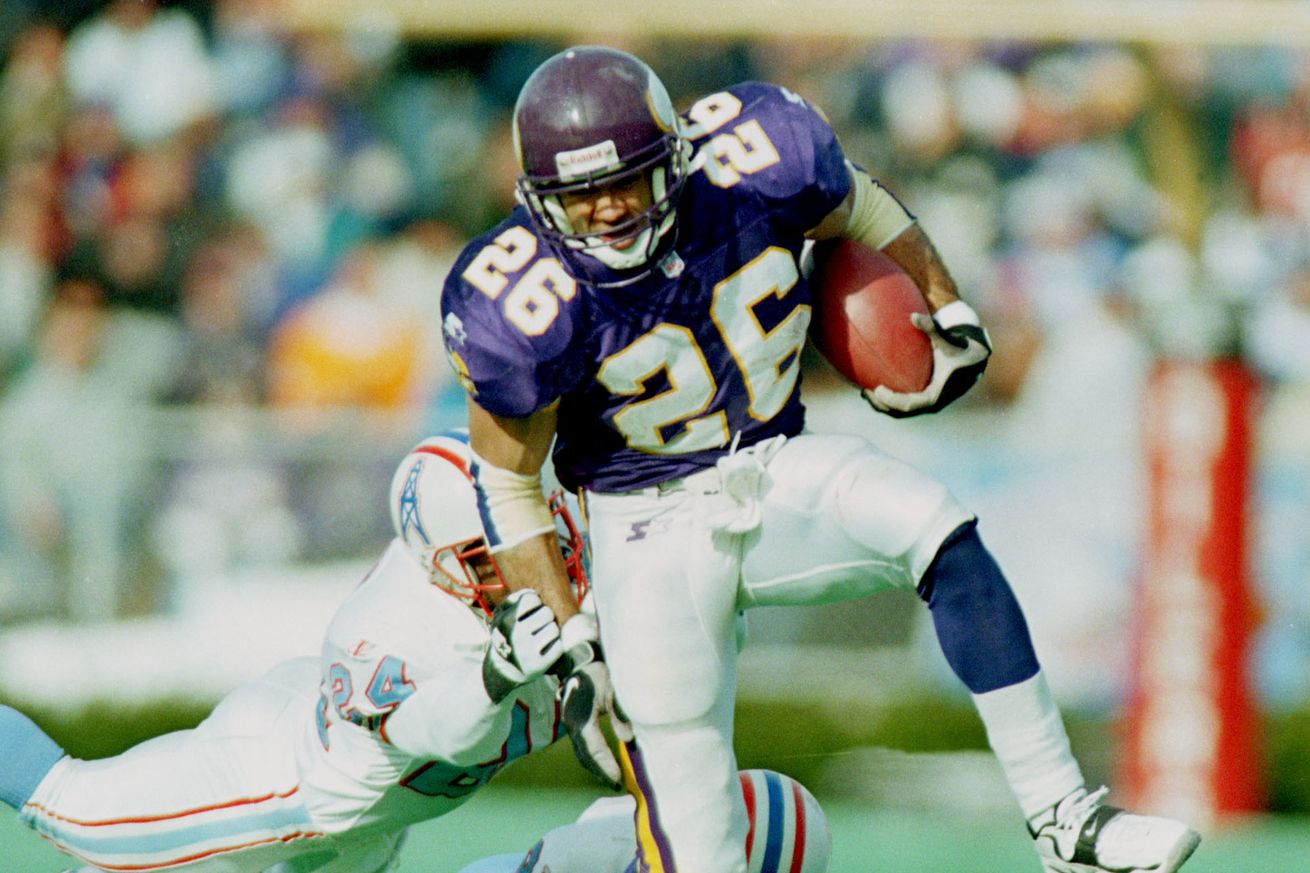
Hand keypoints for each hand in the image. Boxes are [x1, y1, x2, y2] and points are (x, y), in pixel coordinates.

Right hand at [481, 590, 563, 703]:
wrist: (502, 668)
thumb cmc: (506, 635)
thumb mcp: (500, 616)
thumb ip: (514, 599)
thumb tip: (533, 592)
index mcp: (505, 620)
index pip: (532, 599)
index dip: (535, 603)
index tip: (532, 611)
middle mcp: (515, 635)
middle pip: (547, 613)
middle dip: (545, 617)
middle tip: (539, 625)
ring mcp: (527, 651)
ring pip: (554, 629)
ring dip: (551, 631)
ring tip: (544, 636)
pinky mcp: (538, 665)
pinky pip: (559, 646)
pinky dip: (556, 646)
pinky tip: (547, 648)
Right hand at [561, 658, 630, 790]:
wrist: (581, 660)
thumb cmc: (599, 673)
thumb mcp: (614, 690)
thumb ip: (620, 714)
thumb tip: (628, 739)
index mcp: (581, 718)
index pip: (594, 749)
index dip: (606, 766)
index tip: (618, 779)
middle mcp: (572, 724)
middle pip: (585, 756)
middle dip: (600, 772)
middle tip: (617, 786)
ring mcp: (570, 724)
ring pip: (582, 753)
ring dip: (595, 767)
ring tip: (611, 779)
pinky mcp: (573, 722)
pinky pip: (582, 746)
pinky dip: (592, 757)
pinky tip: (603, 763)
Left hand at [864, 300, 991, 417]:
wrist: (975, 358)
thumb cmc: (960, 348)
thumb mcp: (947, 340)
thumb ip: (931, 329)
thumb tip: (914, 316)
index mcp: (935, 396)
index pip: (909, 405)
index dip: (891, 400)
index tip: (877, 389)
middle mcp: (930, 404)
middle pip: (900, 412)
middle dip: (880, 405)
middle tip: (864, 392)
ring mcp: (926, 403)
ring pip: (900, 410)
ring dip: (882, 404)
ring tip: (863, 392)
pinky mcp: (924, 398)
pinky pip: (903, 402)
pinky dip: (889, 397)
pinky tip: (875, 385)